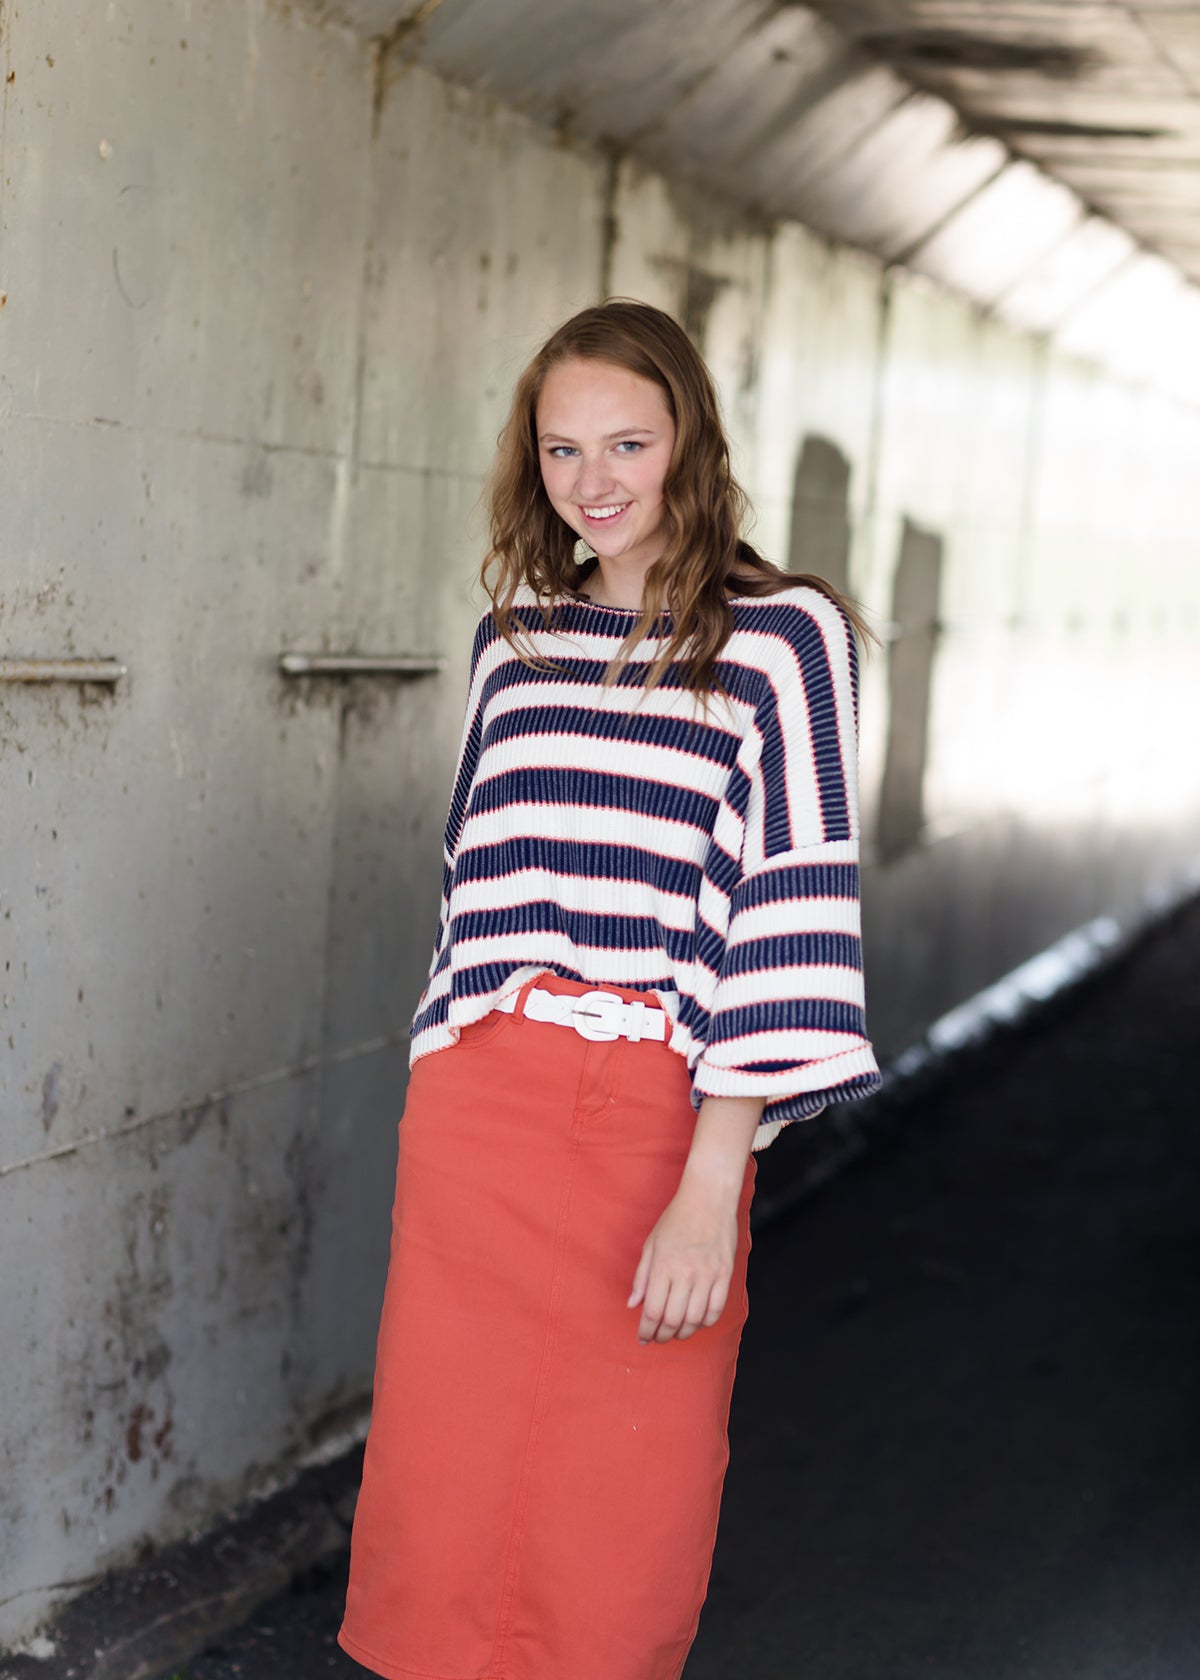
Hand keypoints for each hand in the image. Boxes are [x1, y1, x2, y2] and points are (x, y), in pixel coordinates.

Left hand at [627, 1174, 738, 1344]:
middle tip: (658, 1338)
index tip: (643, 1338)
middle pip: (673, 1320)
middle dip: (662, 1336)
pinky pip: (716, 1310)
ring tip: (676, 1332)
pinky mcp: (725, 1274)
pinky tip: (697, 1321)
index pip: (653, 1311)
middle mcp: (685, 1273)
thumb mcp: (651, 1243)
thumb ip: (641, 1277)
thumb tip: (633, 1305)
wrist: (708, 1198)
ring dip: (683, 1332)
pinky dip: (705, 1322)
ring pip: (695, 1319)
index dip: (646, 1330)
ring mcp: (708, 1275)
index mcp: (663, 1266)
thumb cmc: (676, 1218)